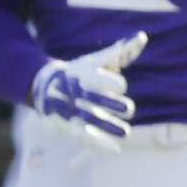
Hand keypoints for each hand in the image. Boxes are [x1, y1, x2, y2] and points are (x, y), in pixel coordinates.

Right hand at [28, 32, 145, 148]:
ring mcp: (68, 110)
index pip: (95, 77)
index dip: (109, 82)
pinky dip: (98, 143)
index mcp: (80, 73)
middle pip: (91, 98)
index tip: (121, 87)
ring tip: (126, 133)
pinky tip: (115, 149)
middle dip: (109, 103)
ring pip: (87, 119)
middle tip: (129, 109)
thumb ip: (120, 51)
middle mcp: (73, 92)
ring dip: (106, 126)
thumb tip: (142, 37)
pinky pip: (83, 136)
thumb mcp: (97, 61)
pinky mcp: (66, 126)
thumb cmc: (79, 72)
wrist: (44, 87)